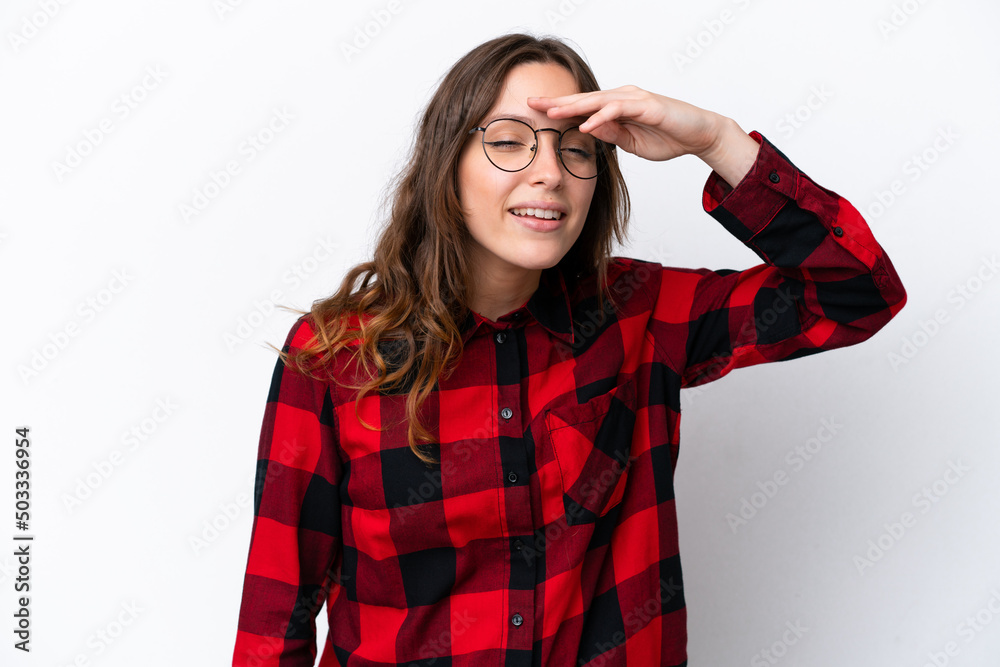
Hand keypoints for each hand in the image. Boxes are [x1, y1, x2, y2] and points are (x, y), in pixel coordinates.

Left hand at [529, 85, 759, 186]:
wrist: (699, 134)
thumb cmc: (667, 137)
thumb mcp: (631, 142)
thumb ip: (611, 135)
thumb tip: (588, 131)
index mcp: (616, 107)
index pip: (581, 107)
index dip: (558, 109)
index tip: (534, 113)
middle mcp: (621, 97)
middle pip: (583, 98)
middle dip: (556, 102)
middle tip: (530, 103)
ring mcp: (634, 98)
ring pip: (597, 100)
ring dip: (573, 106)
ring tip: (551, 112)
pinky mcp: (647, 104)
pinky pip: (619, 109)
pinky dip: (601, 117)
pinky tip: (586, 125)